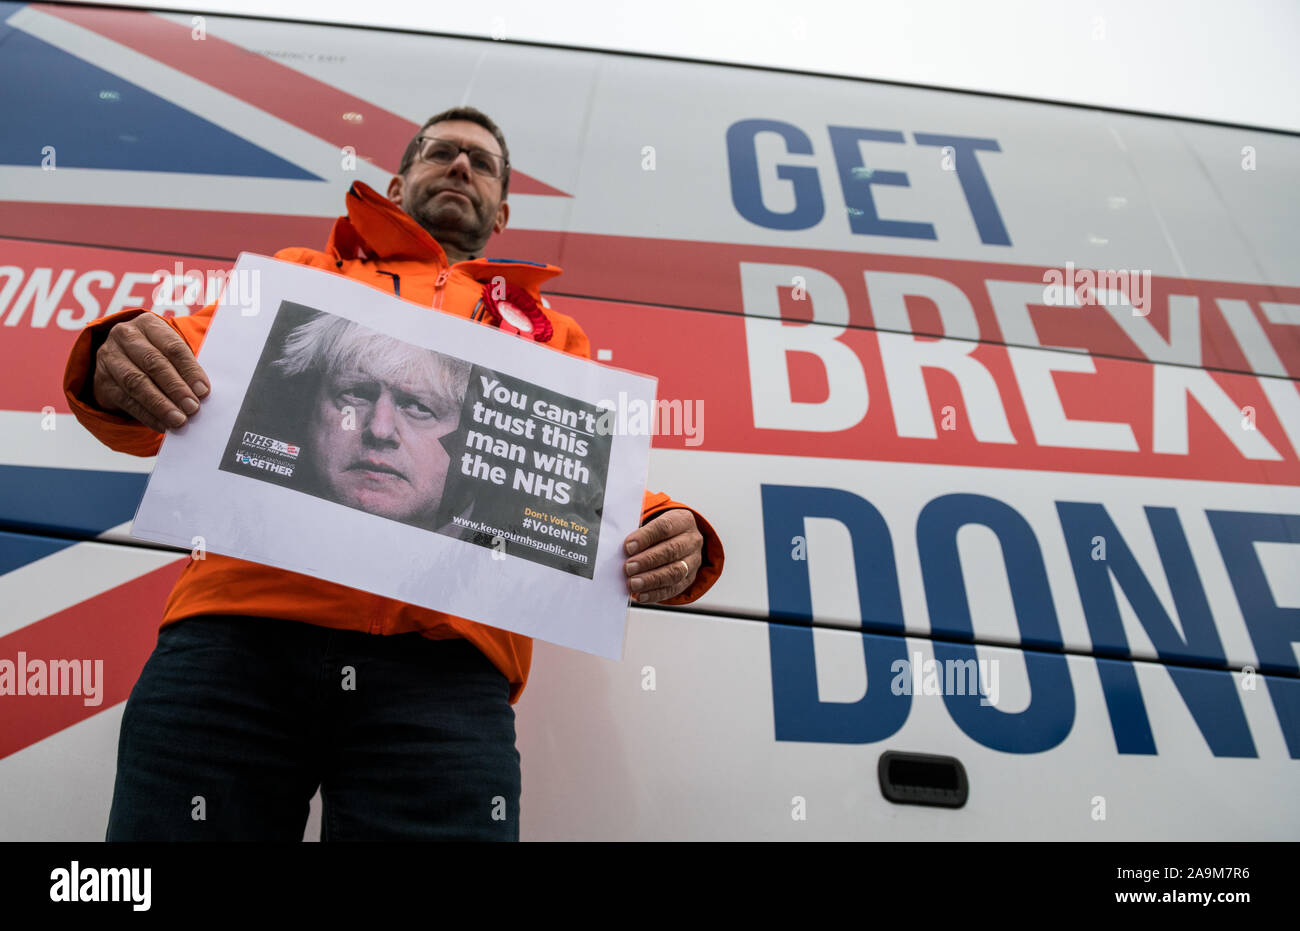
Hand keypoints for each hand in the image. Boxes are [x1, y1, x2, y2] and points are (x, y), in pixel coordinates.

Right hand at [92, 313, 209, 432]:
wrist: (120, 358)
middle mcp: (125, 336)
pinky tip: (162, 425)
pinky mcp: (102, 381)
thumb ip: (185, 367)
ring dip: (160, 404)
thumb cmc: (156, 353)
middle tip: (192, 407)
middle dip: (175, 388)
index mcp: (148, 324)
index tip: (203, 391)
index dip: (189, 370)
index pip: (172, 347)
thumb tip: (201, 393)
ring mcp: (110, 358)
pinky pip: (126, 400)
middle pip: (153, 363)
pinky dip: (146, 415)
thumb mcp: (170, 350)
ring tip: (178, 420)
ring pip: (136, 382)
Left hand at [624, 508, 703, 603]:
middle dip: (647, 560)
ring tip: (633, 583)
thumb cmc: (659, 532)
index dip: (645, 537)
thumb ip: (638, 535)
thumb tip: (620, 548)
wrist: (679, 540)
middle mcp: (691, 540)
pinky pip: (674, 589)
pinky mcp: (689, 579)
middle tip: (628, 567)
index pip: (664, 527)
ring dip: (651, 579)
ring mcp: (693, 561)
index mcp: (682, 520)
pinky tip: (642, 595)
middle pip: (671, 550)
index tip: (628, 547)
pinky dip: (656, 594)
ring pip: (675, 572)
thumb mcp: (652, 523)